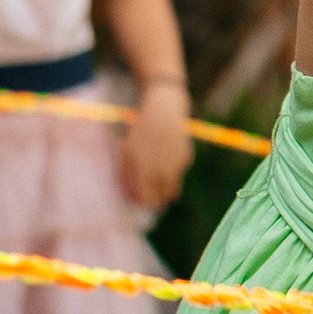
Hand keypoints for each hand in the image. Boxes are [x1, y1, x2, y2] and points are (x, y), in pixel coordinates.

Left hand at [118, 81, 193, 209]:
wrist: (164, 110)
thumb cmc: (140, 131)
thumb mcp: (126, 151)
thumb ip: (125, 175)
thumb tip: (129, 195)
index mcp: (148, 172)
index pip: (150, 202)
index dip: (145, 203)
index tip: (140, 198)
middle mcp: (165, 172)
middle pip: (164, 199)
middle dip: (157, 199)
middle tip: (149, 191)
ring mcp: (178, 166)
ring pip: (174, 188)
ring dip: (165, 186)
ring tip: (156, 173)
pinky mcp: (187, 158)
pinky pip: (179, 172)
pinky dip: (173, 171)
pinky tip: (165, 156)